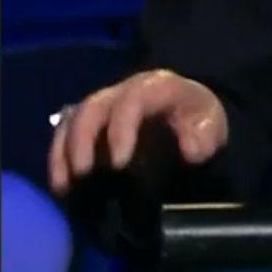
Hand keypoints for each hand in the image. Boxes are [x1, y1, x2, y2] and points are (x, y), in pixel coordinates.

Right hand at [47, 69, 227, 194]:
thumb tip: (191, 151)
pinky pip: (67, 131)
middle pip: (93, 106)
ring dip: (63, 150)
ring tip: (62, 184)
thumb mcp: (211, 123)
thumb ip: (204, 135)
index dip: (121, 129)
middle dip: (83, 139)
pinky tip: (60, 184)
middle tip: (82, 174)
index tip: (118, 164)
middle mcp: (122, 90)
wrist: (190, 110)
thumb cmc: (198, 117)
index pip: (131, 101)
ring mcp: (104, 104)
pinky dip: (59, 156)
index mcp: (153, 87)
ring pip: (73, 117)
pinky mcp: (93, 121)